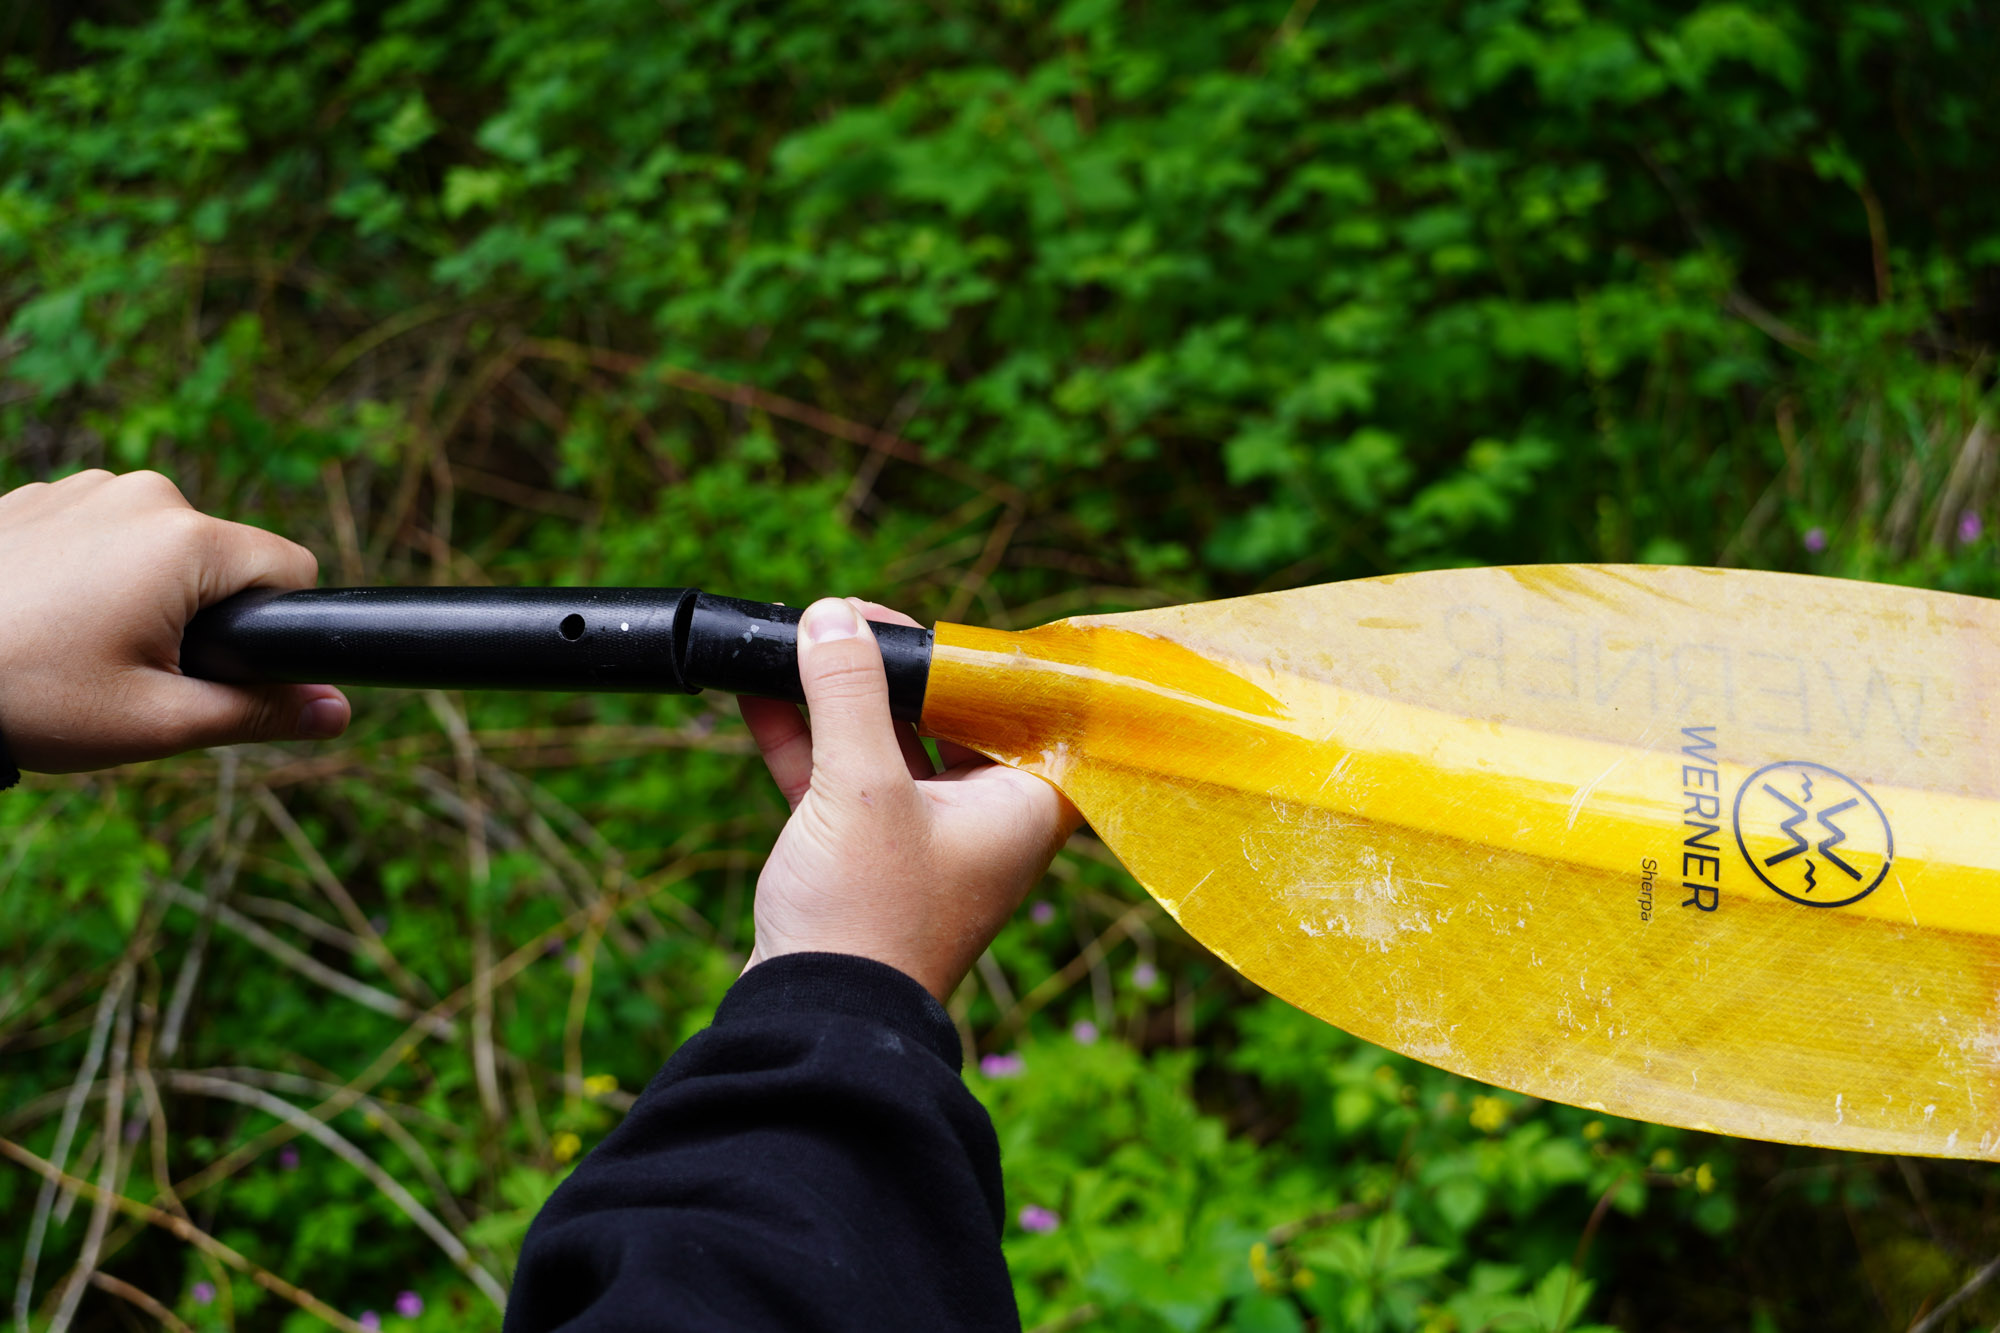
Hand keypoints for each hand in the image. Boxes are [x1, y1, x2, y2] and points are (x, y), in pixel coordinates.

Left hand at [0, 469, 349, 771]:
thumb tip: (339, 712)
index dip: (277, 626)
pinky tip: (49, 619)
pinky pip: (106, 533)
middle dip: (205, 614)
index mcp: (186, 541)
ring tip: (84, 646)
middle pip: (225, 558)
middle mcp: (143, 493)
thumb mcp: (157, 723)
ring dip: (149, 594)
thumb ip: (261, 712)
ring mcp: (85, 487)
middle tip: (137, 671)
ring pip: (164, 547)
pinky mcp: (40, 494)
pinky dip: (96, 575)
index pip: (292, 569)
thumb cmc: (31, 696)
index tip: (219, 667)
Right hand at [740, 597, 1080, 1000]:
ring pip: (887, 745)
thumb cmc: (867, 916)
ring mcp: (922, 841)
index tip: (936, 626)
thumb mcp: (860, 786)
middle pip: (949, 718)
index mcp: (1024, 806)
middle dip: (894, 669)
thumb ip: (847, 694)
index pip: (1027, 709)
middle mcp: (984, 821)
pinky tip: (760, 691)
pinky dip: (806, 739)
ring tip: (801, 638)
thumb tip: (830, 616)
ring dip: (841, 697)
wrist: (813, 1022)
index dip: (983, 660)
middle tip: (849, 620)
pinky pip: (840, 779)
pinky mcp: (863, 859)